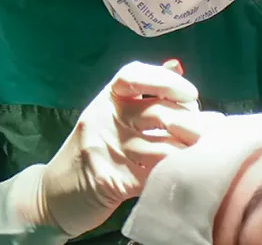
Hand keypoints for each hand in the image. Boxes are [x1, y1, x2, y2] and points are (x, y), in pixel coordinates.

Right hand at [39, 60, 198, 236]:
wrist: (53, 195)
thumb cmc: (95, 150)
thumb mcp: (112, 114)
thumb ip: (144, 92)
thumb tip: (176, 65)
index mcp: (107, 98)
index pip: (134, 76)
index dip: (166, 81)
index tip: (190, 94)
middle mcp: (104, 118)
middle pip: (157, 113)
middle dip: (191, 122)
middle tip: (209, 130)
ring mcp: (107, 150)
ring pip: (163, 147)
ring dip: (190, 150)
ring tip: (205, 151)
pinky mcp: (113, 181)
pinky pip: (156, 173)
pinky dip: (177, 171)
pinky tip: (187, 170)